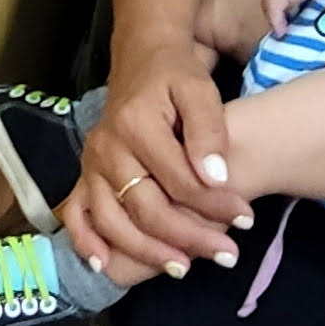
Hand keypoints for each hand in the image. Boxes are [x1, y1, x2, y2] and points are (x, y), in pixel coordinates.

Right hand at [59, 34, 249, 281]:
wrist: (141, 58)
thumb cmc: (175, 75)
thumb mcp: (200, 90)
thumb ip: (208, 132)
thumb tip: (215, 178)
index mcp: (136, 125)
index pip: (180, 181)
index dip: (215, 205)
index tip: (247, 218)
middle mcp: (107, 147)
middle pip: (146, 208)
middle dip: (189, 237)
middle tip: (228, 255)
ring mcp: (91, 163)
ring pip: (113, 220)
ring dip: (147, 251)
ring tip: (183, 268)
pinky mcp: (85, 173)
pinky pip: (77, 213)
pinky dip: (86, 241)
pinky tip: (105, 265)